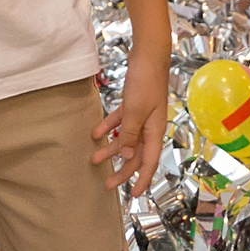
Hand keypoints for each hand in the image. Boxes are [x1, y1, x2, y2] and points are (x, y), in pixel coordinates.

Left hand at [92, 40, 170, 195]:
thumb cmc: (145, 81)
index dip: (142, 180)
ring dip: (111, 149)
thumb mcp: (135, 110)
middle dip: (122, 170)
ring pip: (126, 139)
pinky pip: (120, 122)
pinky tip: (95, 134)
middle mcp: (150, 126)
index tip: (134, 196)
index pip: (149, 162)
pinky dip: (109, 128)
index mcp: (155, 131)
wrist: (148, 54)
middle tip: (107, 184)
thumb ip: (129, 133)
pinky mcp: (133, 104)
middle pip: (136, 154)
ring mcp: (142, 115)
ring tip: (94, 159)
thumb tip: (127, 155)